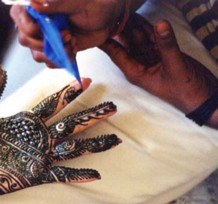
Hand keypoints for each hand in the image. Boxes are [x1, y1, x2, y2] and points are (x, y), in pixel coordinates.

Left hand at [0, 65, 120, 195]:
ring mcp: (40, 156)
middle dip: (90, 116)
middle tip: (111, 107)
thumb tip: (0, 67)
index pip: (53, 104)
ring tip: (114, 139)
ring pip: (72, 148)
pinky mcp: (36, 174)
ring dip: (92, 144)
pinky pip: (61, 174)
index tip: (85, 80)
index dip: (69, 92)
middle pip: (70, 124)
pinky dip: (78, 175)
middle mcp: (38, 137)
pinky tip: (95, 174)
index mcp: (27, 122)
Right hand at [10, 0, 127, 65]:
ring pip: (36, 54)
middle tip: (66, 35)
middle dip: (46, 42)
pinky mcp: (54, 50)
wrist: (109, 19)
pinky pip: (49, 62)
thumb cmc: (96, 3)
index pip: (18, 15)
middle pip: (25, 39)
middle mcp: (36, 21)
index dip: (29, 26)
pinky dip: (62, 59)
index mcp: (37, 4)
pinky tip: (73, 48)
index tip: (46, 29)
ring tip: (71, 41)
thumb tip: (34, 2)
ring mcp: (45, 37)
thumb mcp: (79, 1)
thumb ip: (57, 2)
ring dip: (56, 52)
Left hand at [100, 14, 217, 126]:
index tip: (96, 29)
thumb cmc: (185, 91)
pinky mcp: (163, 53)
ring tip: (123, 11)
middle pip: (125, 43)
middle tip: (112, 13)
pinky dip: (148, 28)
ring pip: (139, 38)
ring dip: (133, 25)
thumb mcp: (175, 67)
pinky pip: (152, 38)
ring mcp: (151, 58)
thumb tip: (160, 24)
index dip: (105, 41)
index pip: (116, 53)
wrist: (202, 97)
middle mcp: (140, 64)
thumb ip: (167, 45)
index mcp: (136, 71)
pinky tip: (140, 18)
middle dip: (119, 28)